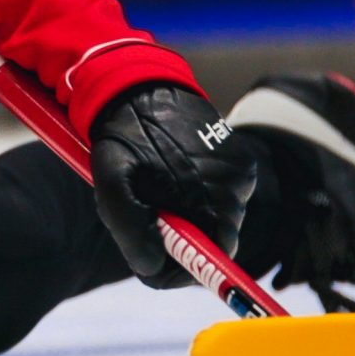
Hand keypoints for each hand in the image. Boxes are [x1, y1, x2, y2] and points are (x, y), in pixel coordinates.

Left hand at [90, 81, 257, 287]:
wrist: (139, 87)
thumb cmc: (123, 137)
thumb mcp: (113, 185)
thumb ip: (132, 231)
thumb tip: (152, 268)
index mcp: (214, 198)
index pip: (215, 258)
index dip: (183, 267)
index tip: (153, 259)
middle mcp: (238, 188)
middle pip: (213, 240)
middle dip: (178, 238)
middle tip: (143, 215)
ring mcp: (241, 173)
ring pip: (213, 217)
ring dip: (184, 214)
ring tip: (153, 186)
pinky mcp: (239, 160)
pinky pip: (218, 194)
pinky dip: (193, 193)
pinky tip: (169, 171)